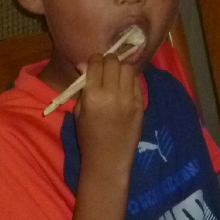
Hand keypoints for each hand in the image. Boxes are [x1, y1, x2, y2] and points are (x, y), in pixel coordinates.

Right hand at [74, 54, 143, 174]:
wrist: (108, 159)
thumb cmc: (88, 137)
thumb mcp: (79, 111)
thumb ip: (84, 86)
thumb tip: (84, 64)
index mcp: (93, 96)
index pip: (96, 63)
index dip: (94, 60)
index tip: (94, 64)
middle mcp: (113, 94)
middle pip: (114, 62)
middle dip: (108, 61)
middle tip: (106, 68)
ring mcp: (129, 99)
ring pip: (129, 68)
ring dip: (121, 68)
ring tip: (116, 76)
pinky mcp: (141, 105)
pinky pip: (137, 82)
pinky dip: (130, 80)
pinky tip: (125, 87)